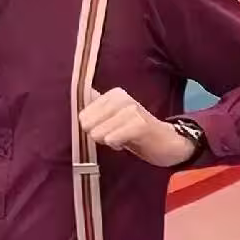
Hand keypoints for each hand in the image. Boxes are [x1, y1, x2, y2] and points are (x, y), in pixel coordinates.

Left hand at [78, 88, 195, 166]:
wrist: (168, 143)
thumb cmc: (134, 132)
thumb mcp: (111, 119)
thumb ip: (93, 110)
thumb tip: (71, 100)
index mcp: (111, 94)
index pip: (82, 115)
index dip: (91, 127)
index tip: (107, 128)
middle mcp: (120, 97)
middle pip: (86, 123)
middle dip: (98, 134)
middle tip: (115, 135)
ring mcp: (131, 109)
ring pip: (98, 132)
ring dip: (108, 141)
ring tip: (122, 138)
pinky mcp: (140, 124)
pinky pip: (112, 138)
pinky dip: (115, 144)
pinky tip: (126, 143)